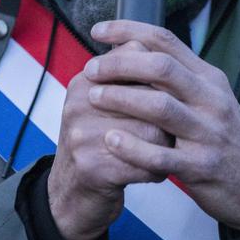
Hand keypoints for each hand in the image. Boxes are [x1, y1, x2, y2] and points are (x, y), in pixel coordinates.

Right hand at [48, 40, 172, 239]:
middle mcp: (80, 103)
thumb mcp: (102, 103)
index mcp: (85, 82)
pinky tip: (152, 172)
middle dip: (167, 117)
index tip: (163, 96)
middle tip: (170, 130)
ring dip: (166, 147)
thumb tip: (153, 43)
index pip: (135, 57)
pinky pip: (146, 163)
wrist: (69, 196)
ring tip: (161, 153)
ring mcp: (84, 135)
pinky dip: (156, 171)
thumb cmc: (98, 143)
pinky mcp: (93, 167)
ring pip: (153, 131)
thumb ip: (124, 74)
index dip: (159, 79)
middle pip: (150, 97)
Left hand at [85, 20, 239, 229]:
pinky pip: (161, 155)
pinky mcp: (201, 166)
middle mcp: (210, 99)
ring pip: (160, 106)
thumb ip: (177, 76)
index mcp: (208, 78)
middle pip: (161, 68)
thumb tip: (132, 50)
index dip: (128, 31)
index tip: (98, 31)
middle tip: (92, 70)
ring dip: (122, 98)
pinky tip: (111, 141)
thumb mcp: (209, 98)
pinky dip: (132, 147)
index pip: (166, 41)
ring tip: (94, 97)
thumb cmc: (222, 137)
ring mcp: (207, 133)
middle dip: (120, 64)